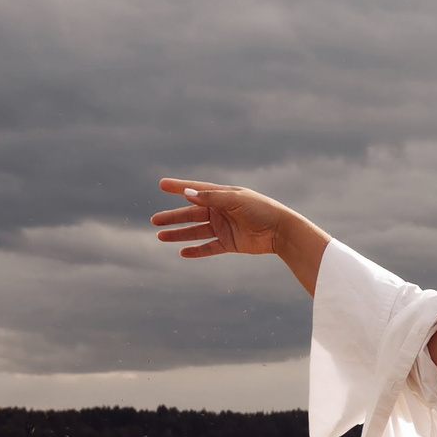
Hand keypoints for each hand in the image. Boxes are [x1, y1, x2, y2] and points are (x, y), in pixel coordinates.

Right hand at [151, 178, 292, 257]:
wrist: (282, 231)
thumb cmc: (262, 210)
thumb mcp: (236, 200)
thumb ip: (212, 198)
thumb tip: (187, 193)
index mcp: (223, 196)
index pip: (196, 190)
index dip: (179, 187)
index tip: (161, 184)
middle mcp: (221, 211)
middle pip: (191, 213)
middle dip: (173, 217)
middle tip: (155, 220)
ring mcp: (224, 227)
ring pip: (196, 231)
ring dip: (179, 234)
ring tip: (161, 236)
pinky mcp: (230, 243)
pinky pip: (209, 247)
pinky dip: (196, 250)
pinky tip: (182, 252)